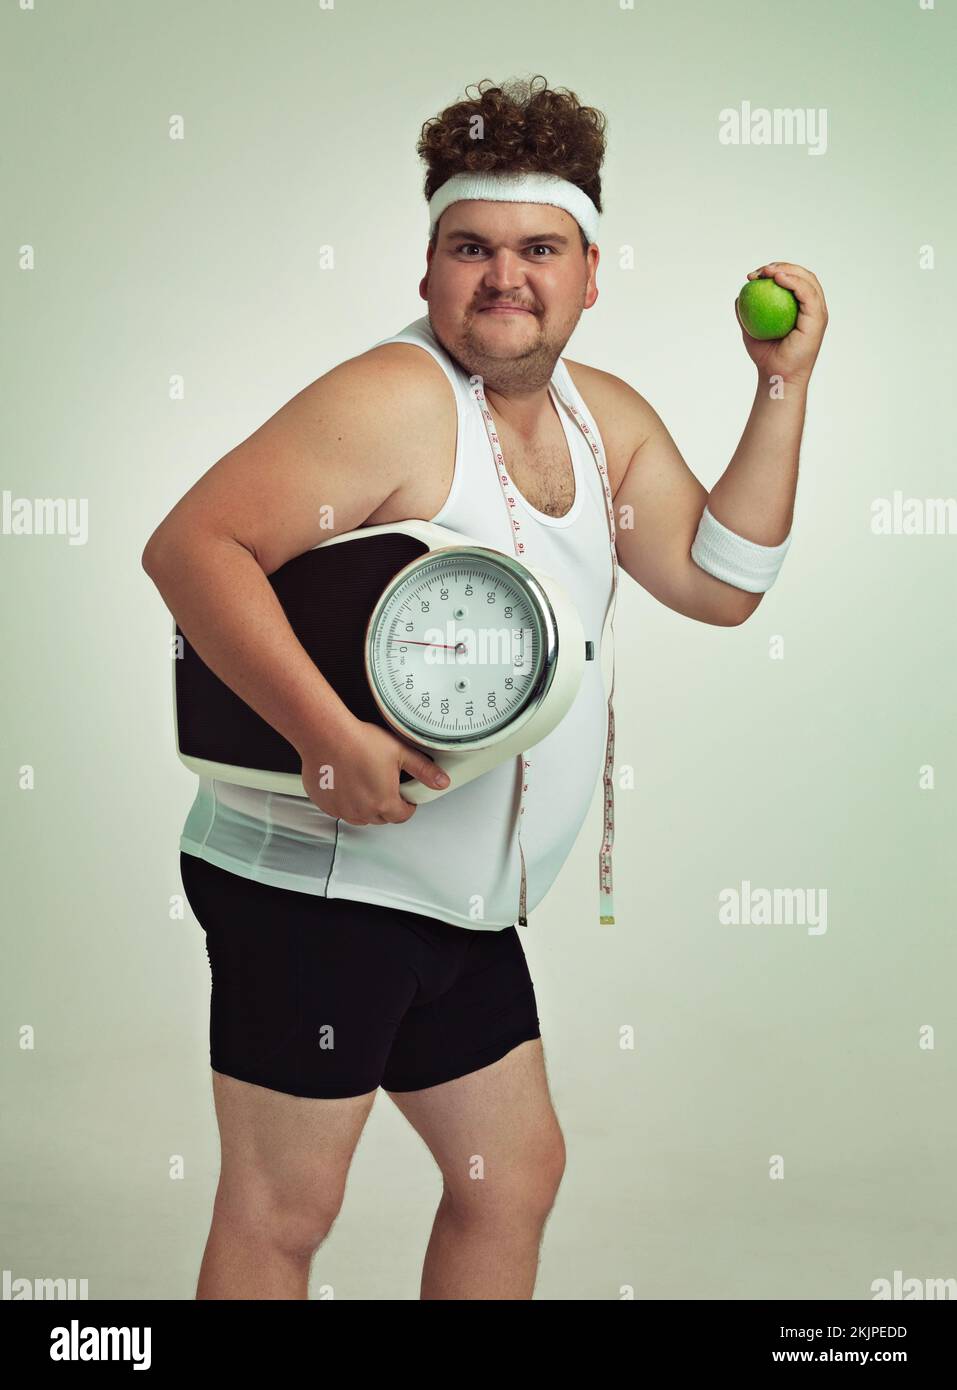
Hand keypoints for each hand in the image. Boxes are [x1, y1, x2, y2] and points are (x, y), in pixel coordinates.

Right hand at [299, 719, 448, 825]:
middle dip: (386, 804)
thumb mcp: (400, 752)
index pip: (402, 816)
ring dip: (366, 806)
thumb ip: (423, 770)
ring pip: (360, 816)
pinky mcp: (326, 804)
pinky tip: (346, 782)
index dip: (407, 805)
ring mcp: (342, 810)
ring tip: (365, 781)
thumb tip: (441, 781)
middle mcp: (363, 812)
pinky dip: (346, 802)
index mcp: (384, 802)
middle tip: (384, 783)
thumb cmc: (359, 741)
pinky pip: (341, 810)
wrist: (326, 734)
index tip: (405, 796)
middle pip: (382, 817)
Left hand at [736, 261, 827, 385]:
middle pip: (803, 276)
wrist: (775, 376)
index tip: (753, 275)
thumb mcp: (749, 330)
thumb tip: (738, 295)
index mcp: (801, 308)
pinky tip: (777, 278)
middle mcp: (812, 308)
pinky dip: (794, 282)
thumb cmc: (765, 356)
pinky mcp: (818, 319)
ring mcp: (818, 313)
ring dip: (788, 270)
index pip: (792, 281)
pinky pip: (807, 294)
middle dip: (782, 266)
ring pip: (808, 280)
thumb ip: (746, 313)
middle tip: (760, 271)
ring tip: (767, 271)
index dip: (775, 271)